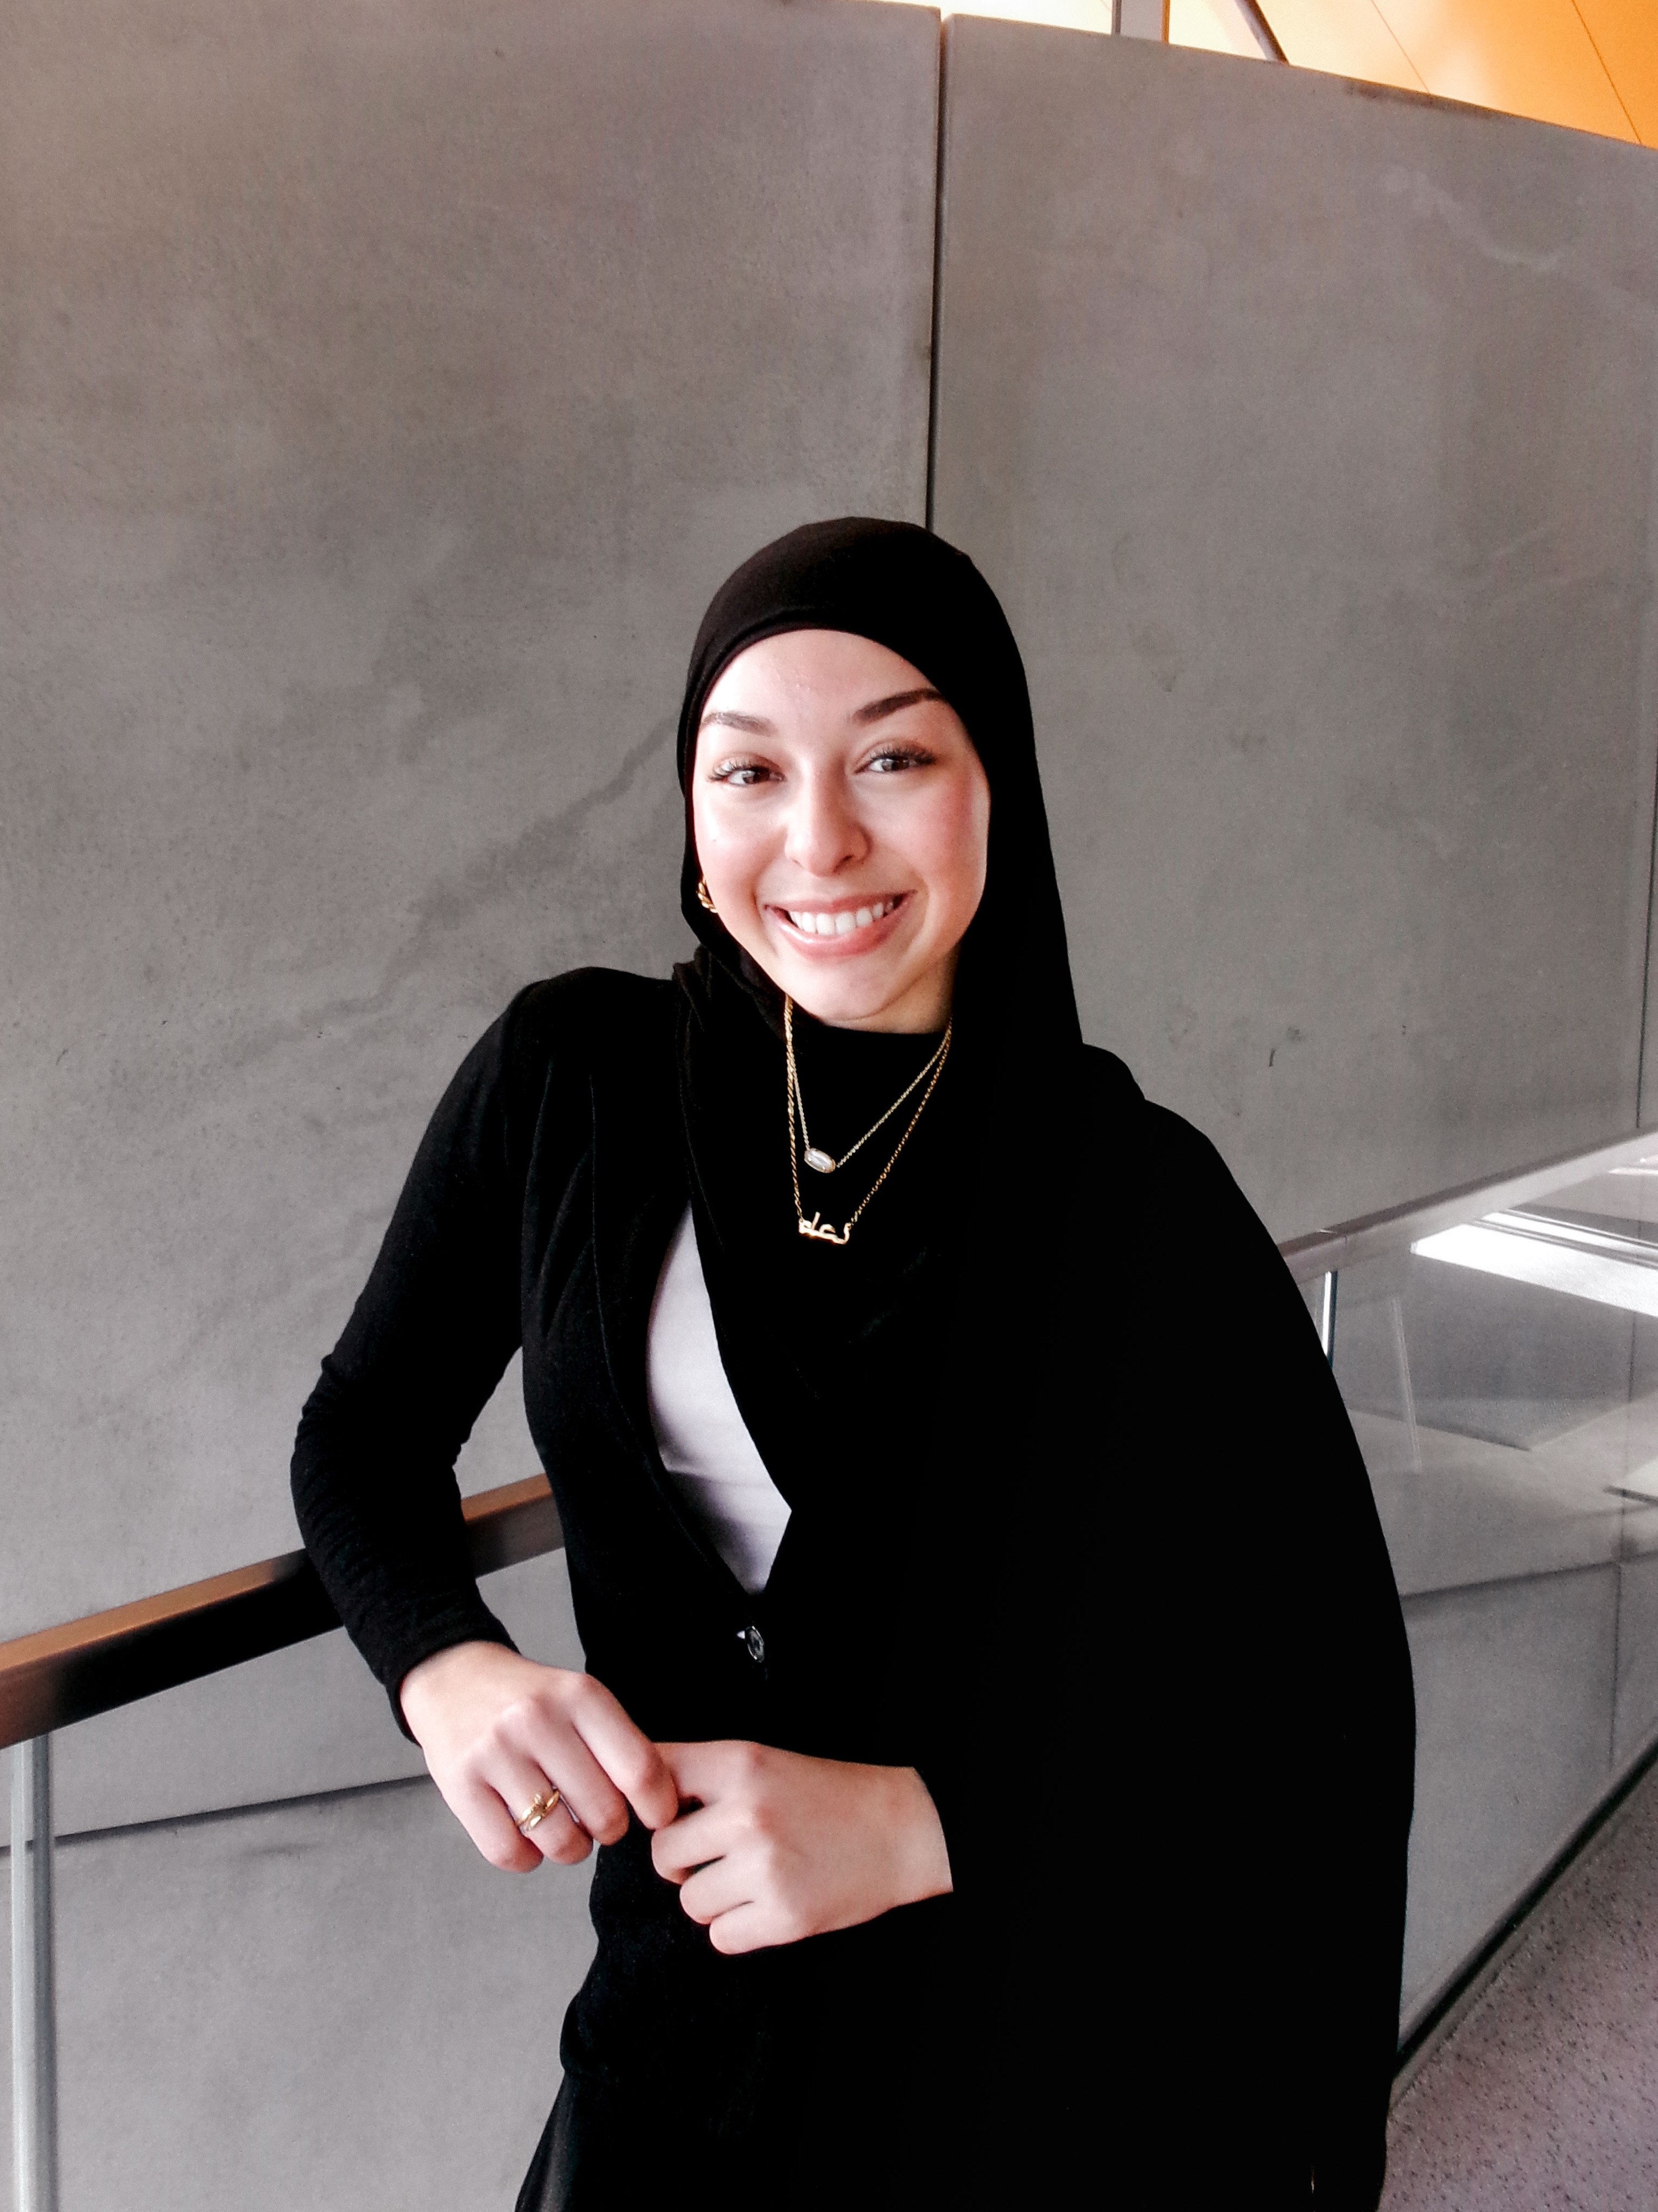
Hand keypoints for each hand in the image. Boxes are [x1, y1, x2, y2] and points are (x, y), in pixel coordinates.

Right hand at [399, 1641, 677, 1871]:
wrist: (454, 1677)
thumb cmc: (530, 1699)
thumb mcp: (579, 1699)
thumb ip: (617, 1745)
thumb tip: (659, 1807)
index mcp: (580, 1696)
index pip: (640, 1769)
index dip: (657, 1807)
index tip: (655, 1818)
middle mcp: (538, 1720)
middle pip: (604, 1812)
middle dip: (610, 1830)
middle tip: (599, 1820)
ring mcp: (495, 1752)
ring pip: (559, 1841)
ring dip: (571, 1849)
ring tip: (565, 1831)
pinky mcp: (459, 1784)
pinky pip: (509, 1853)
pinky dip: (528, 1859)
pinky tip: (527, 1837)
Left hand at [650, 1741, 951, 1954]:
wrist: (899, 1829)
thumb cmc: (822, 1795)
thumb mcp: (762, 1762)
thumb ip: (702, 1776)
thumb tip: (633, 1800)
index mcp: (739, 1762)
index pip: (653, 1778)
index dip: (652, 1804)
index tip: (671, 1816)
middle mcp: (746, 1812)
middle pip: (662, 1853)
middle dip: (683, 1862)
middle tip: (719, 1855)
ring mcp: (764, 1866)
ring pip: (690, 1900)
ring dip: (712, 1898)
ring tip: (752, 1879)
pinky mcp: (783, 1916)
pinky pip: (720, 1938)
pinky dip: (738, 1929)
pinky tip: (767, 1904)